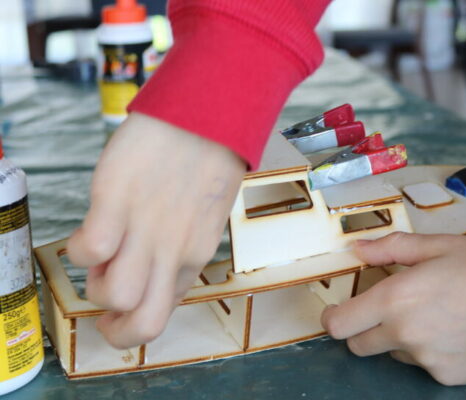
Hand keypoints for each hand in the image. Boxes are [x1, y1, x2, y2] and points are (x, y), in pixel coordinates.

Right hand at [67, 112, 245, 348]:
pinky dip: (79, 247)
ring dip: (95, 284)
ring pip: (115, 295)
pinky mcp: (119, 199)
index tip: (122, 301)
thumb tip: (143, 265)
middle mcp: (175, 252)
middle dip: (115, 330)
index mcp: (194, 255)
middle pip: (145, 324)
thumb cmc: (205, 159)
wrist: (209, 112)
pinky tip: (91, 223)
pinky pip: (90, 250)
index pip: (164, 313)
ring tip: (100, 251)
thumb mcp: (201, 214)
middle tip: (103, 298)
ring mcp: (148, 228)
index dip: (134, 317)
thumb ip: (178, 244)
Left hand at [321, 232, 465, 385]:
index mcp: (397, 299)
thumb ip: (392, 248)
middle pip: (359, 346)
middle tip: (389, 308)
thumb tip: (357, 248)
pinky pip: (425, 365)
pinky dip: (431, 351)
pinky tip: (456, 330)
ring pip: (394, 353)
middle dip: (364, 328)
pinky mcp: (448, 377)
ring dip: (401, 337)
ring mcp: (427, 361)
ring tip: (436, 313)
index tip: (340, 309)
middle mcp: (406, 335)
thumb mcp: (440, 245)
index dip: (333, 317)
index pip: (339, 325)